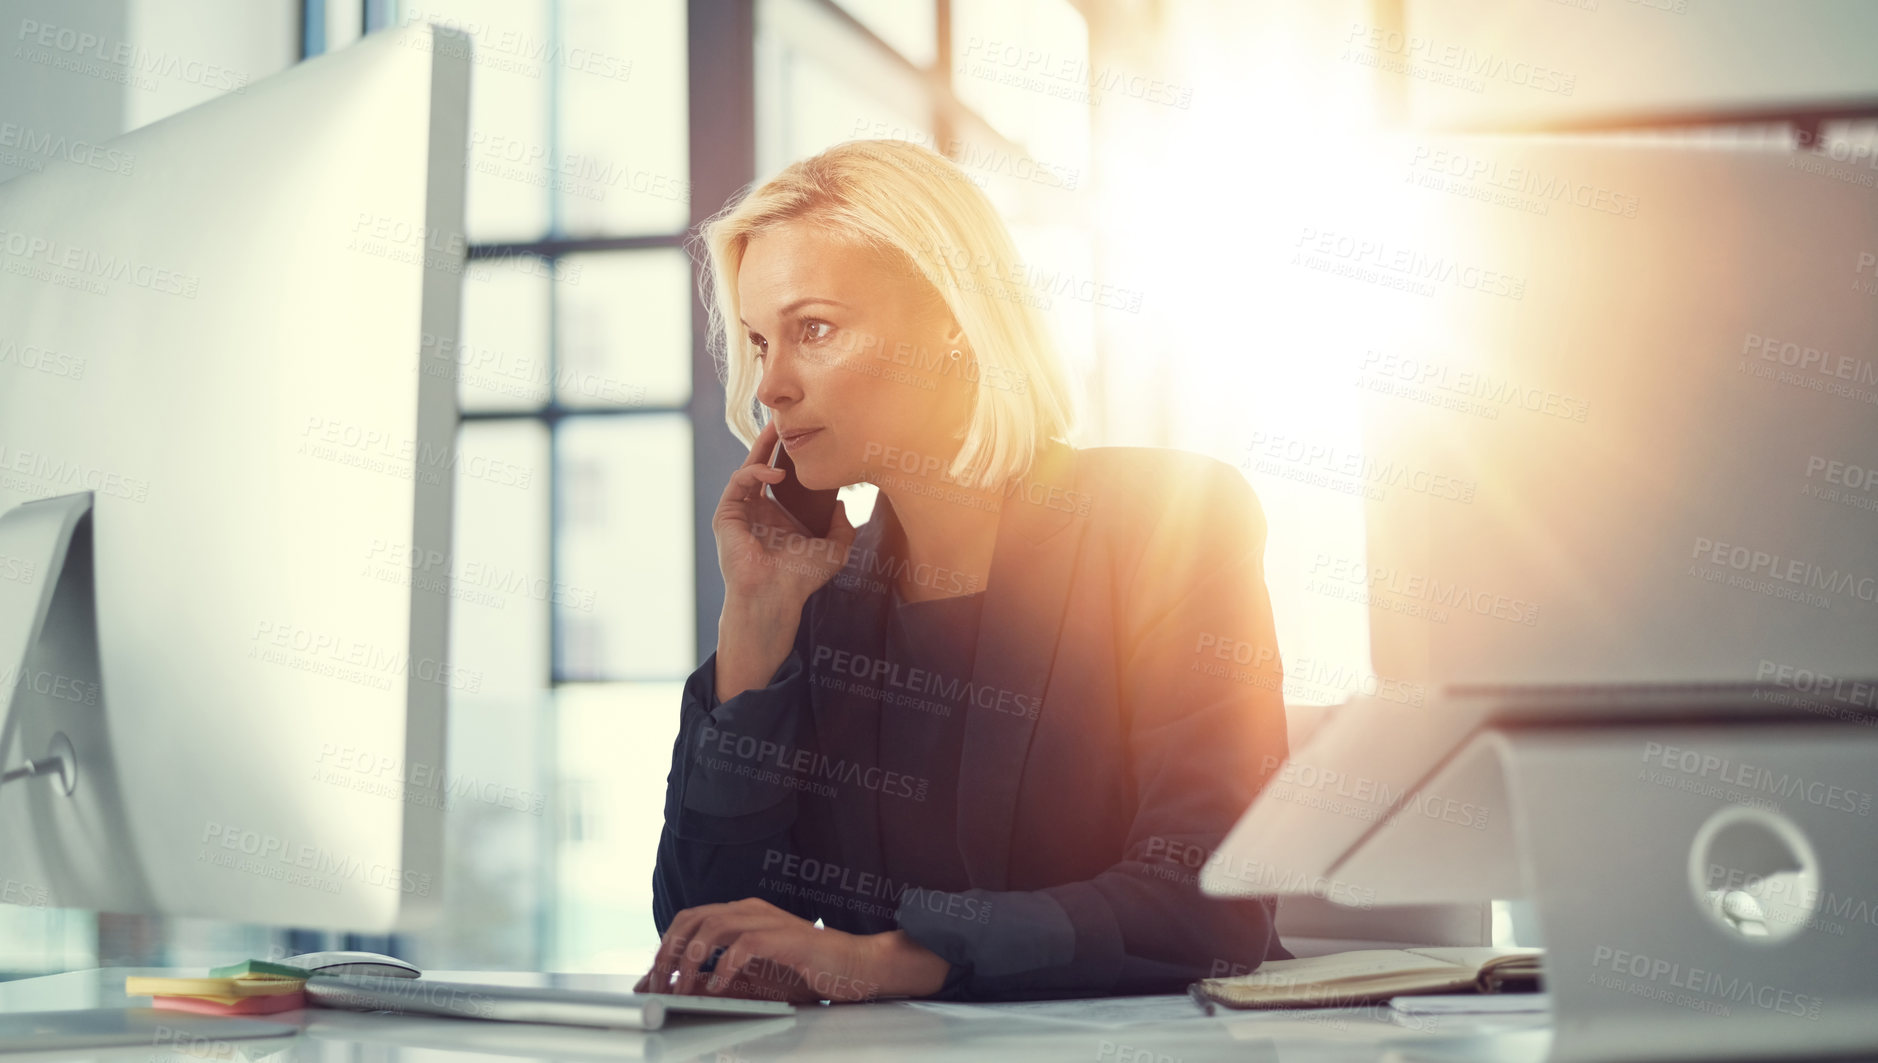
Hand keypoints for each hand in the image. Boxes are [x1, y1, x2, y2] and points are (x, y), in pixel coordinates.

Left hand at [635, 898, 949, 1002]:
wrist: (854, 967)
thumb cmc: (807, 972)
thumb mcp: (755, 979)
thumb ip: (720, 981)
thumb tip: (684, 990)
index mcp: (741, 914)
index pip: (689, 920)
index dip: (664, 947)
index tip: (650, 979)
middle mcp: (750, 910)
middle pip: (692, 919)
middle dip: (668, 953)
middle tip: (657, 985)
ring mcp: (767, 920)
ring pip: (712, 927)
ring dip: (690, 960)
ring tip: (682, 988)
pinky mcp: (784, 937)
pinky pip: (744, 945)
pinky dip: (724, 967)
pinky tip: (718, 986)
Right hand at [714, 421, 856, 608]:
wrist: (775, 596)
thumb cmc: (802, 578)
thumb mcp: (835, 550)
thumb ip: (843, 527)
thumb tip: (845, 504)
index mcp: (780, 518)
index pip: (784, 478)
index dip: (792, 456)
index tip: (807, 436)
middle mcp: (759, 512)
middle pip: (763, 466)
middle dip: (772, 442)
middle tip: (785, 417)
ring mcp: (741, 512)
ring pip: (748, 468)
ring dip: (761, 448)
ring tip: (778, 429)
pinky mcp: (727, 515)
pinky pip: (739, 483)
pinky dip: (755, 471)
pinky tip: (776, 472)